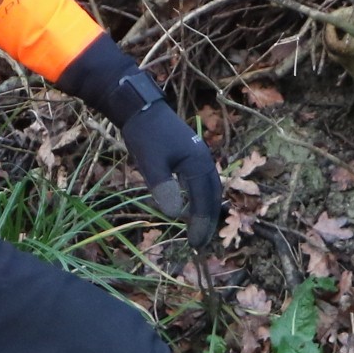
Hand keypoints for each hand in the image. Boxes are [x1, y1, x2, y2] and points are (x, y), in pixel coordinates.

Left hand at [117, 99, 224, 251]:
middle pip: (212, 197)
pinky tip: (187, 207)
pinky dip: (198, 198)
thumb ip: (163, 187)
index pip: (203, 202)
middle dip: (207, 221)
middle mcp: (204, 161)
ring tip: (196, 229)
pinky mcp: (190, 155)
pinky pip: (200, 182)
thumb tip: (174, 215)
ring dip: (204, 210)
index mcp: (199, 164)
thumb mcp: (151, 163)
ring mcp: (199, 157)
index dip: (200, 225)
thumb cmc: (145, 135)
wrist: (141, 108)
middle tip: (199, 243)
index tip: (195, 244)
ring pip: (208, 190)